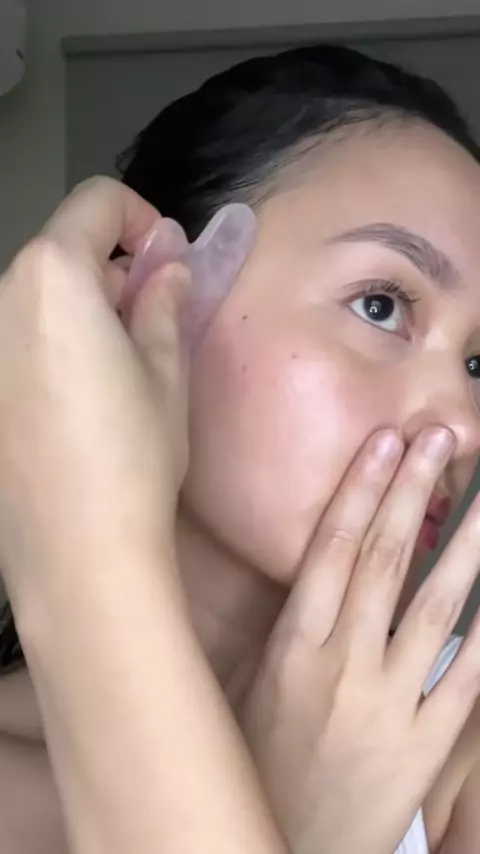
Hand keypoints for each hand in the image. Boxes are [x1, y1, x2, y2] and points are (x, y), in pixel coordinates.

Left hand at [0, 178, 285, 853]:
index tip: (167, 260)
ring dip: (84, 305)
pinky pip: (20, 339)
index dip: (142, 218)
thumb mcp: (166, 368)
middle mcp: (2, 301)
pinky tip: (87, 394)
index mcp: (52, 277)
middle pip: (62, 248)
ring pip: (39, 295)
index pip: (97, 203)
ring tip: (125, 362)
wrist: (78, 551)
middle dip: (112, 266)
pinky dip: (55, 340)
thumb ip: (164, 301)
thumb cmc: (133, 454)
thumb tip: (167, 267)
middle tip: (155, 316)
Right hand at [242, 427, 479, 853]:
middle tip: (437, 438)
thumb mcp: (249, 691)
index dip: (360, 491)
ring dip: (465, 544)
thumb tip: (306, 571)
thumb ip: (281, 629)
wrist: (287, 851)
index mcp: (292, 647)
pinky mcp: (424, 744)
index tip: (383, 443)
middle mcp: (340, 663)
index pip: (330, 549)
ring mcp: (386, 702)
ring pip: (434, 606)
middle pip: (384, 560)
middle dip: (412, 491)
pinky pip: (466, 677)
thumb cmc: (262, 767)